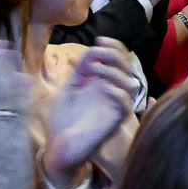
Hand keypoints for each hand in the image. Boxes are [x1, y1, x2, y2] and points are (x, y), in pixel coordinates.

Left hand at [42, 41, 144, 186]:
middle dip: (115, 54)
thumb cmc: (63, 120)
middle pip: (127, 68)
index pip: (119, 60)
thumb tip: (94, 50)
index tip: (98, 40)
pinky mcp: (113, 122)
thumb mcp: (69, 88)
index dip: (113, 47)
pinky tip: (104, 88)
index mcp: (102, 84)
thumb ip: (81, 70)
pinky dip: (117, 93)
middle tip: (99, 50)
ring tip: (94, 68)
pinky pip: (124, 105)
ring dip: (113, 71)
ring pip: (130, 84)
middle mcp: (111, 94)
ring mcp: (113, 108)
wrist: (58, 148)